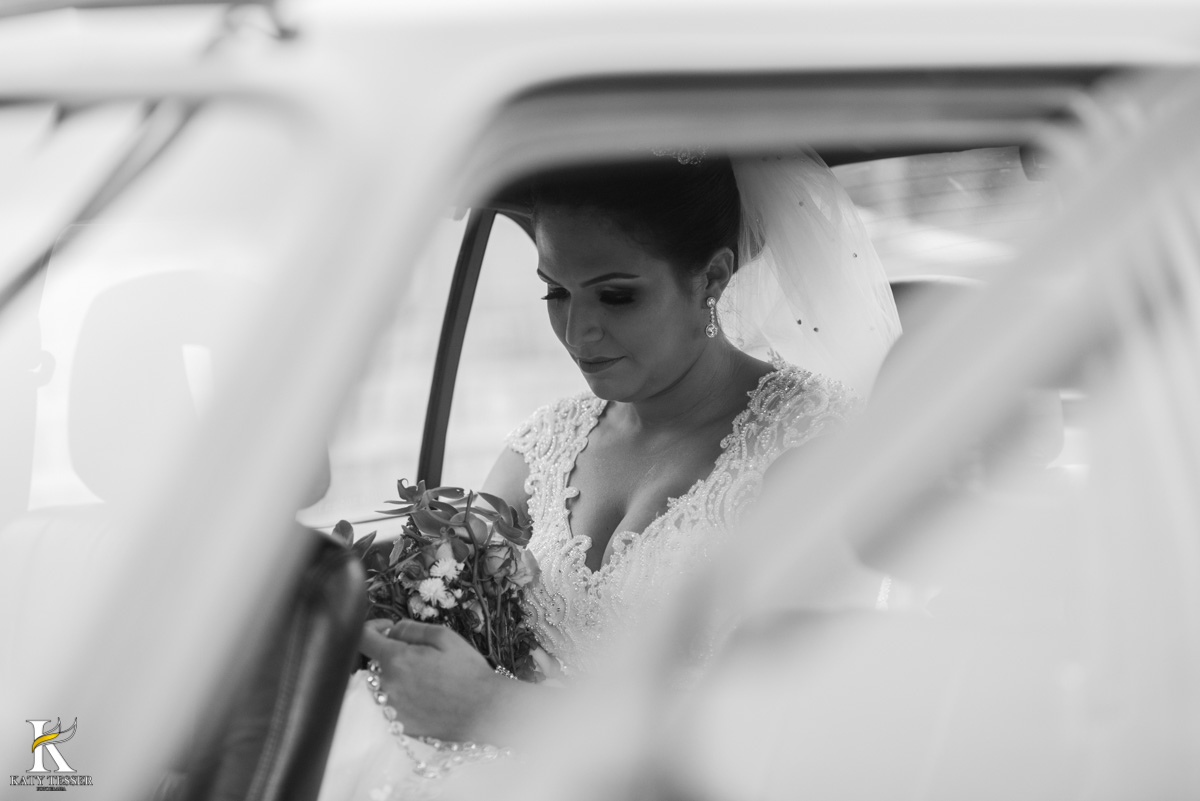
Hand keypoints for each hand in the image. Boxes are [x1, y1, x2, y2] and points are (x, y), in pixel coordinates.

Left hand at [360, 618, 503, 741]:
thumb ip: (411, 628)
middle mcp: (387, 685)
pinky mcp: (399, 724)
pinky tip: (425, 695)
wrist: (483, 712)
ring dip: (395, 674)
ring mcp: (391, 708)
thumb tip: (391, 630)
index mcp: (396, 660)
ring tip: (424, 676)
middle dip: (389, 652)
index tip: (387, 627)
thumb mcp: (444, 637)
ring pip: (382, 683)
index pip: (363, 638)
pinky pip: (391, 703)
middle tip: (418, 654)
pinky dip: (402, 695)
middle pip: (373, 662)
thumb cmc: (467, 671)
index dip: (372, 627)